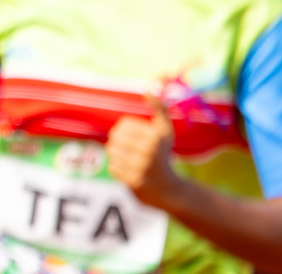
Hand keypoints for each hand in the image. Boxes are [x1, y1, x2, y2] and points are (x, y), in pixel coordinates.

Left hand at [106, 93, 181, 207]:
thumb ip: (159, 110)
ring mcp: (141, 168)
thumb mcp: (165, 132)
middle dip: (118, 142)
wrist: (170, 190)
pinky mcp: (133, 182)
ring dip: (117, 155)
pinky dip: (117, 168)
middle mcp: (149, 152)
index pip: (123, 125)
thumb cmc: (163, 155)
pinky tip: (129, 171)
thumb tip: (150, 90)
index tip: (131, 136)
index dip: (124, 130)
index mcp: (155, 137)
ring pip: (112, 152)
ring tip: (128, 159)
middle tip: (127, 148)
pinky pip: (112, 167)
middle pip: (115, 138)